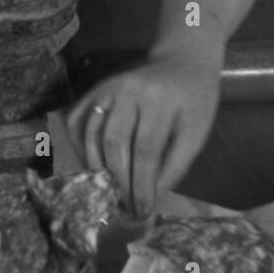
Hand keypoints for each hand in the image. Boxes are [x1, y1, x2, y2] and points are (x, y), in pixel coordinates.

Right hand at [66, 51, 220, 217]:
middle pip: (114, 143)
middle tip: (125, 207)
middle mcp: (129, 89)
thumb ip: (174, 164)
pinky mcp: (95, 89)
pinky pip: (77, 121)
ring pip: (91, 134)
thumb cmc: (194, 100)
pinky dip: (80, 147)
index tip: (142, 212)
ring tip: (109, 191)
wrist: (183, 61)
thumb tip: (149, 197)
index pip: (146, 150)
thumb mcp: (196, 131)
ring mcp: (108, 87)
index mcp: (160, 99)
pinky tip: (93, 166)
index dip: (141, 185)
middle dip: (119, 181)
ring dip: (97, 168)